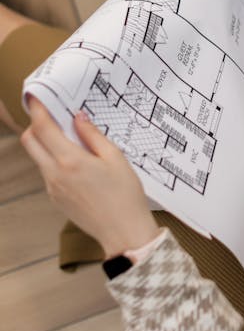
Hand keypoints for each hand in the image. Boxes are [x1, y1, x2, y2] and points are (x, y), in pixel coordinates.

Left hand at [21, 98, 158, 258]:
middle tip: (53, 116)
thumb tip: (78, 118)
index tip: (37, 98)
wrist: (124, 232)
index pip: (43, 128)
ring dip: (46, 143)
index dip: (37, 110)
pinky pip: (47, 172)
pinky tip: (77, 161)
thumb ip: (93, 136)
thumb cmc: (125, 196)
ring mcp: (53, 188)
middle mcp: (55, 174)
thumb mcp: (115, 158)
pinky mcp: (56, 199)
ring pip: (38, 157)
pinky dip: (54, 160)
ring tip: (72, 139)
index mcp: (70, 161)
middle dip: (36, 125)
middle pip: (30, 141)